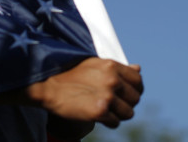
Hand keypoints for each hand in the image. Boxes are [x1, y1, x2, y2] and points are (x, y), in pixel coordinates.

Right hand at [29, 58, 143, 128]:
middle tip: (114, 105)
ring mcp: (107, 95)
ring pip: (128, 113)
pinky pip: (115, 122)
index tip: (127, 95)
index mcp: (112, 66)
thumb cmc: (71, 74)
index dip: (135, 90)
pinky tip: (98, 116)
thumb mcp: (95, 64)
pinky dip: (109, 122)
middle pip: (135, 98)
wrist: (48, 86)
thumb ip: (117, 68)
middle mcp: (112, 79)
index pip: (138, 81)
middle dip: (126, 104)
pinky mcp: (99, 111)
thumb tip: (138, 69)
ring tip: (106, 111)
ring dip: (119, 115)